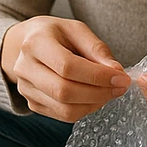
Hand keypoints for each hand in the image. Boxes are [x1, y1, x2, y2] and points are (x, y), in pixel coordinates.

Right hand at [0, 17, 130, 122]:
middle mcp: (25, 67)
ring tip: (109, 92)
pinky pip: (62, 115)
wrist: (27, 43)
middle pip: (64, 91)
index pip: (68, 66)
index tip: (121, 78)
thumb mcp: (77, 30)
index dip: (97, 76)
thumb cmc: (56, 34)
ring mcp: (25, 88)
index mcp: (36, 43)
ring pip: (64, 108)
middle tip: (120, 88)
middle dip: (98, 93)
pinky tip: (94, 97)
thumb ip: (97, 50)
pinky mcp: (31, 103)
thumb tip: (117, 72)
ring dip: (94, 103)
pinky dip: (84, 109)